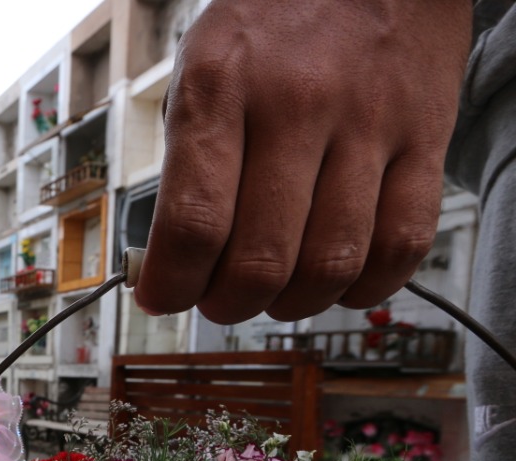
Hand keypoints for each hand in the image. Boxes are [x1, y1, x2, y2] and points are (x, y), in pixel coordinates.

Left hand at [133, 0, 471, 323]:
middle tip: (218, 300)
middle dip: (228, 304)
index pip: (194, 222)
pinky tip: (338, 282)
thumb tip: (172, 258)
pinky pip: (403, 243)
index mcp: (221, 86)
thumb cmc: (273, 26)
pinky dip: (366, 286)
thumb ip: (187, 161)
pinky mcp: (425, 137)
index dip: (172, 283)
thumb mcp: (201, 68)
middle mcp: (295, 104)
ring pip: (331, 263)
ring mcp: (368, 123)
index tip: (163, 297)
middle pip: (261, 259)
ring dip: (293, 304)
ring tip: (274, 294)